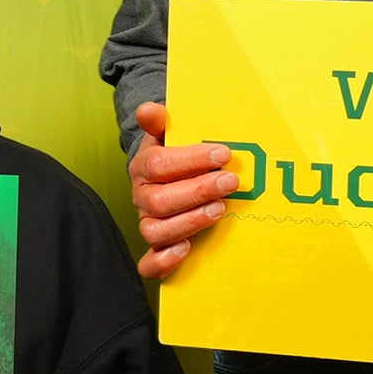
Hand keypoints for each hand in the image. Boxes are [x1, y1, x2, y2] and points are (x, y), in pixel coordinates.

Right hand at [128, 101, 236, 279]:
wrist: (167, 177)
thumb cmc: (174, 155)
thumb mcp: (168, 134)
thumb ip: (160, 121)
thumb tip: (148, 110)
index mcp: (143, 167)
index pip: (159, 165)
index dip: (190, 160)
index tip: (222, 154)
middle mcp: (142, 197)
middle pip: (160, 200)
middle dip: (198, 191)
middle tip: (229, 181)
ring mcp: (149, 223)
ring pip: (156, 230)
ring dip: (190, 221)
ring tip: (219, 209)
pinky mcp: (157, 247)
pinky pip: (149, 263)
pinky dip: (163, 260)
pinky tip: (186, 249)